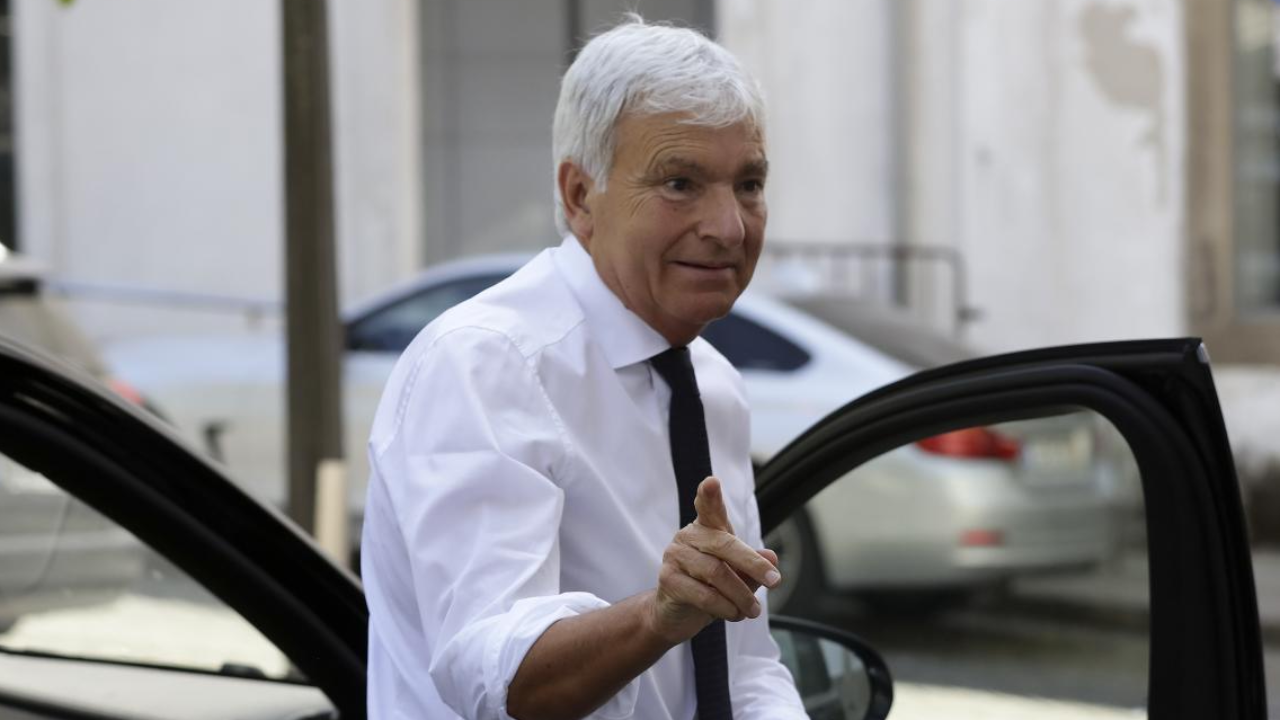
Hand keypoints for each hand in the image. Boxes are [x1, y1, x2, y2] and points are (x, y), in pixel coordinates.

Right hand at [649, 477, 781, 644]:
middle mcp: (688, 536)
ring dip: (742, 595)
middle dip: (753, 564)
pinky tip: (734, 614)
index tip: (712, 482)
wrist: (677, 614)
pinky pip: (704, 595)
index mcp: (706, 528)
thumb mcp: (737, 575)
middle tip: (775, 581)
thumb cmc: (709, 587)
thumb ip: (753, 566)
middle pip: (725, 545)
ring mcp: (675, 556)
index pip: (708, 507)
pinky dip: (726, 608)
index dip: (709, 495)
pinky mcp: (668, 580)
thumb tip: (771, 558)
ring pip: (717, 573)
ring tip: (753, 610)